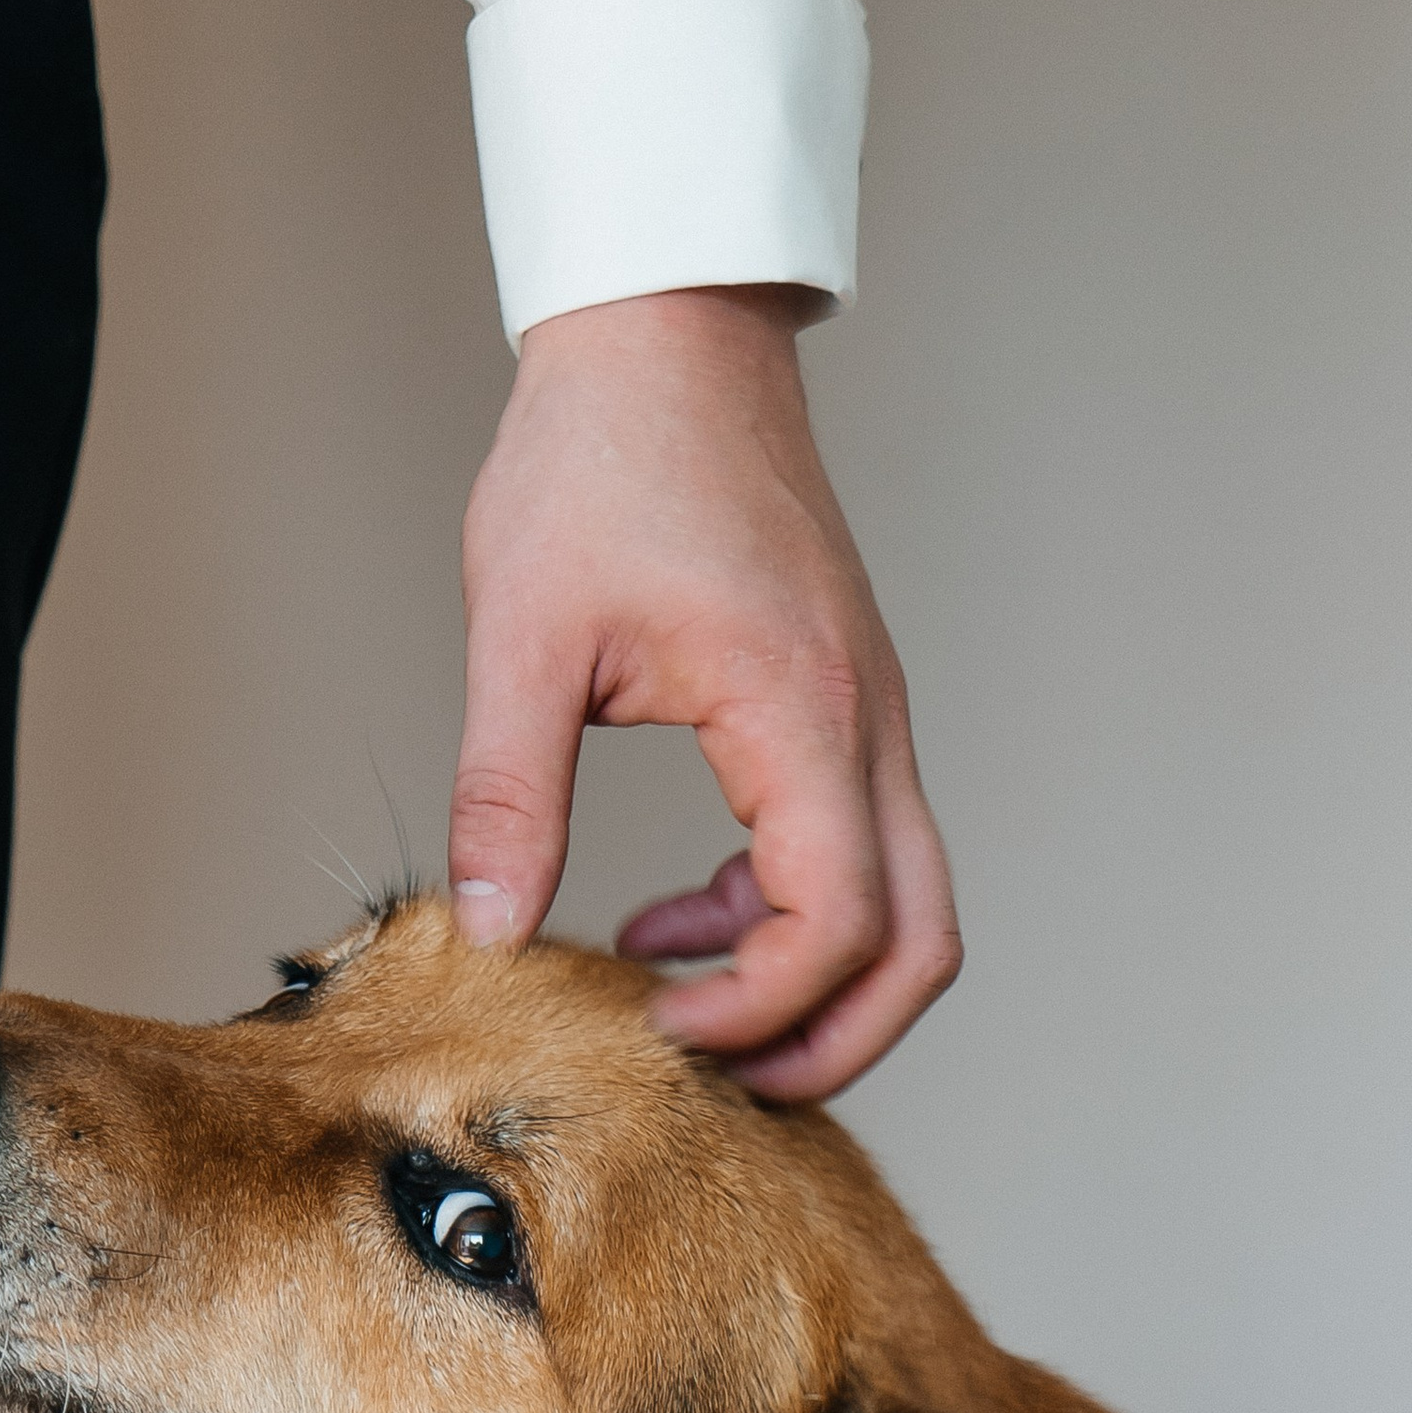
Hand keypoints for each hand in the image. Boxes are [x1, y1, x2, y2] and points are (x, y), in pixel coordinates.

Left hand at [449, 287, 960, 1101]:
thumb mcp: (524, 631)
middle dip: (833, 1042)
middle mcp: (865, 724)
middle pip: (921, 945)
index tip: (657, 1026)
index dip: (759, 1010)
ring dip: (813, 983)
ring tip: (681, 1001)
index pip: (839, 923)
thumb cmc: (601, 453)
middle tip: (719, 1080)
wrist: (667, 332)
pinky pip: (861, 849)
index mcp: (799, 711)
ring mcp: (870, 716)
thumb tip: (490, 933)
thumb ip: (509, 795)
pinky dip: (791, 913)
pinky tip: (682, 915)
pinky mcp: (844, 706)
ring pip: (907, 906)